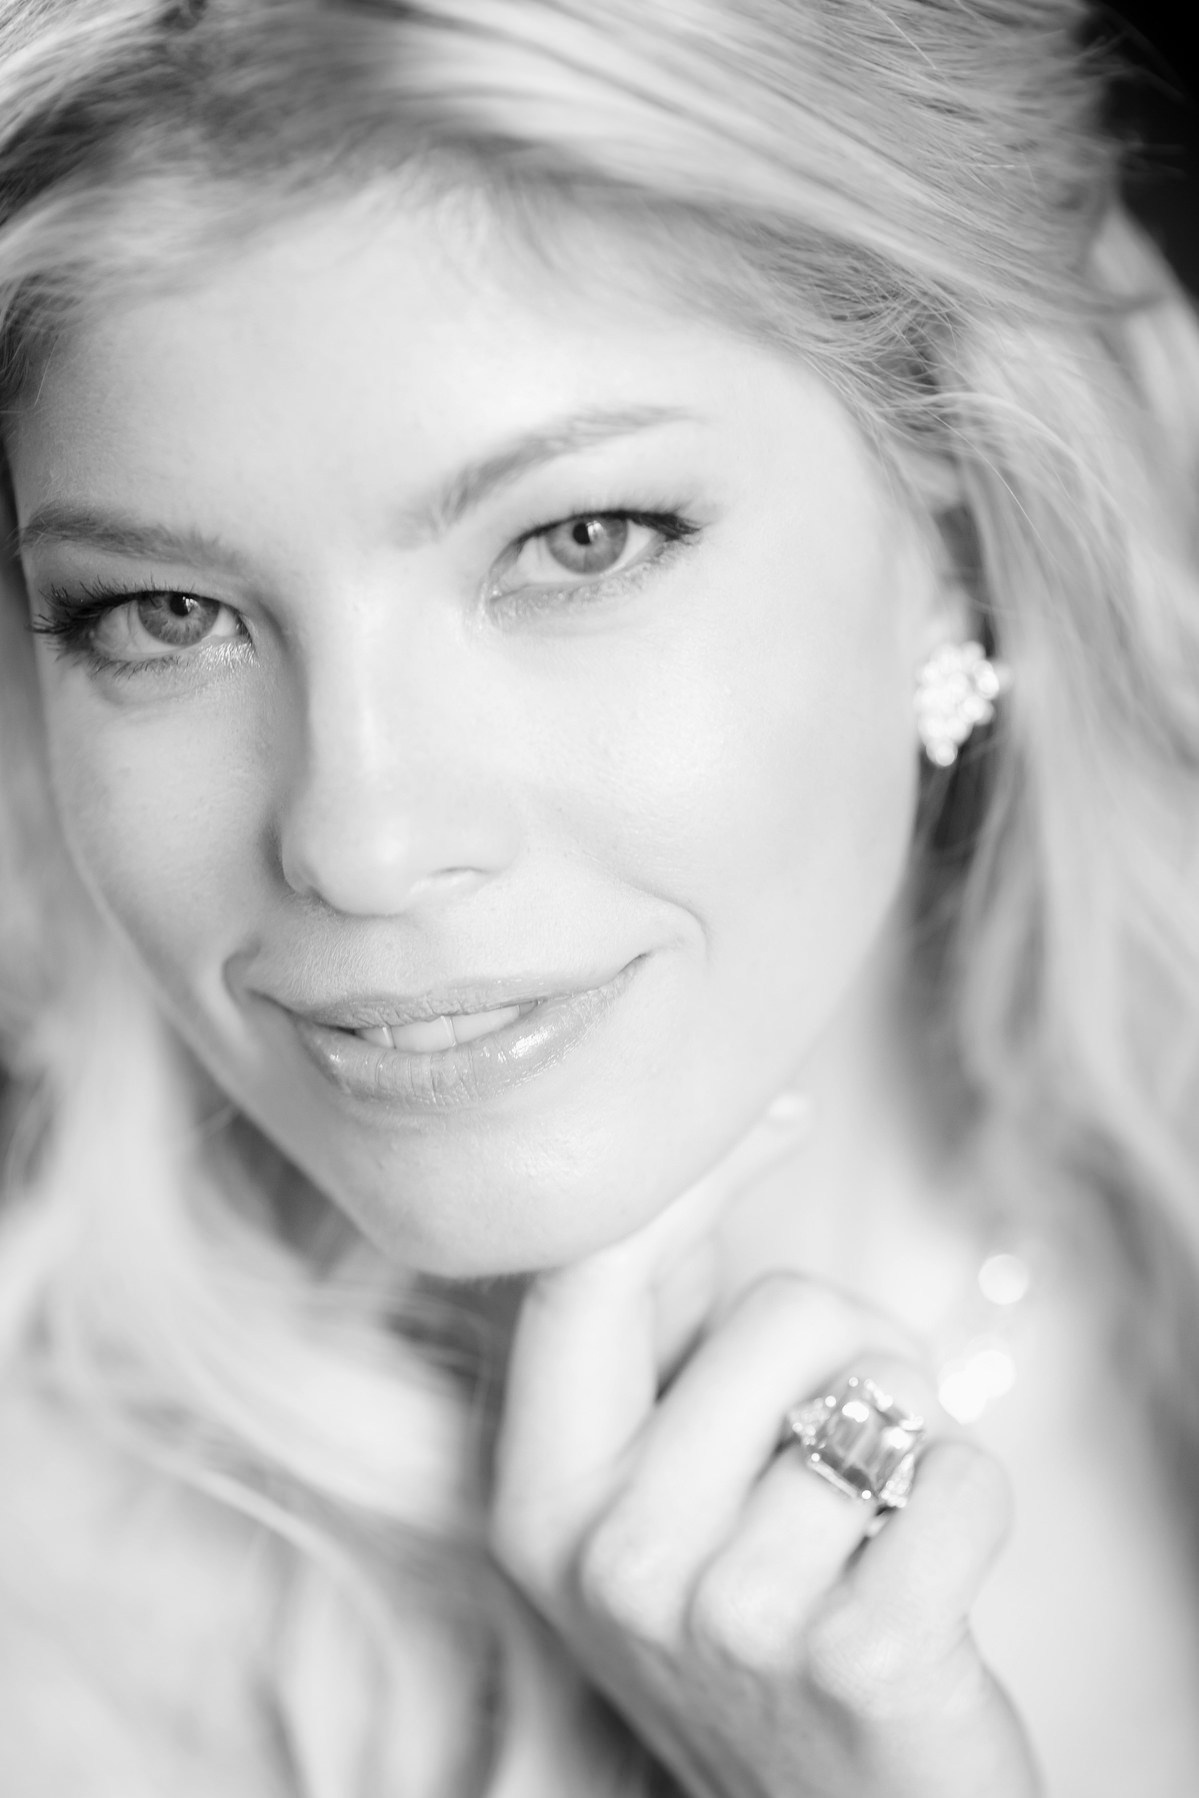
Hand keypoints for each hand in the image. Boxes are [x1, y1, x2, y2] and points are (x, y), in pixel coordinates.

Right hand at [490, 1107, 1041, 1797]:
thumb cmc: (759, 1619)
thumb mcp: (657, 1487)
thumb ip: (661, 1334)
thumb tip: (724, 1136)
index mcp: (540, 1494)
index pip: (590, 1269)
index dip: (696, 1170)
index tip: (784, 1122)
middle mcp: (609, 1555)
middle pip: (776, 1309)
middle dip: (856, 1338)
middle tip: (852, 1425)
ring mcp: (724, 1615)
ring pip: (880, 1387)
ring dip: (916, 1432)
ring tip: (878, 1513)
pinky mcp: (856, 1660)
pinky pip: (964, 1475)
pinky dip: (974, 1504)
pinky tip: (927, 1581)